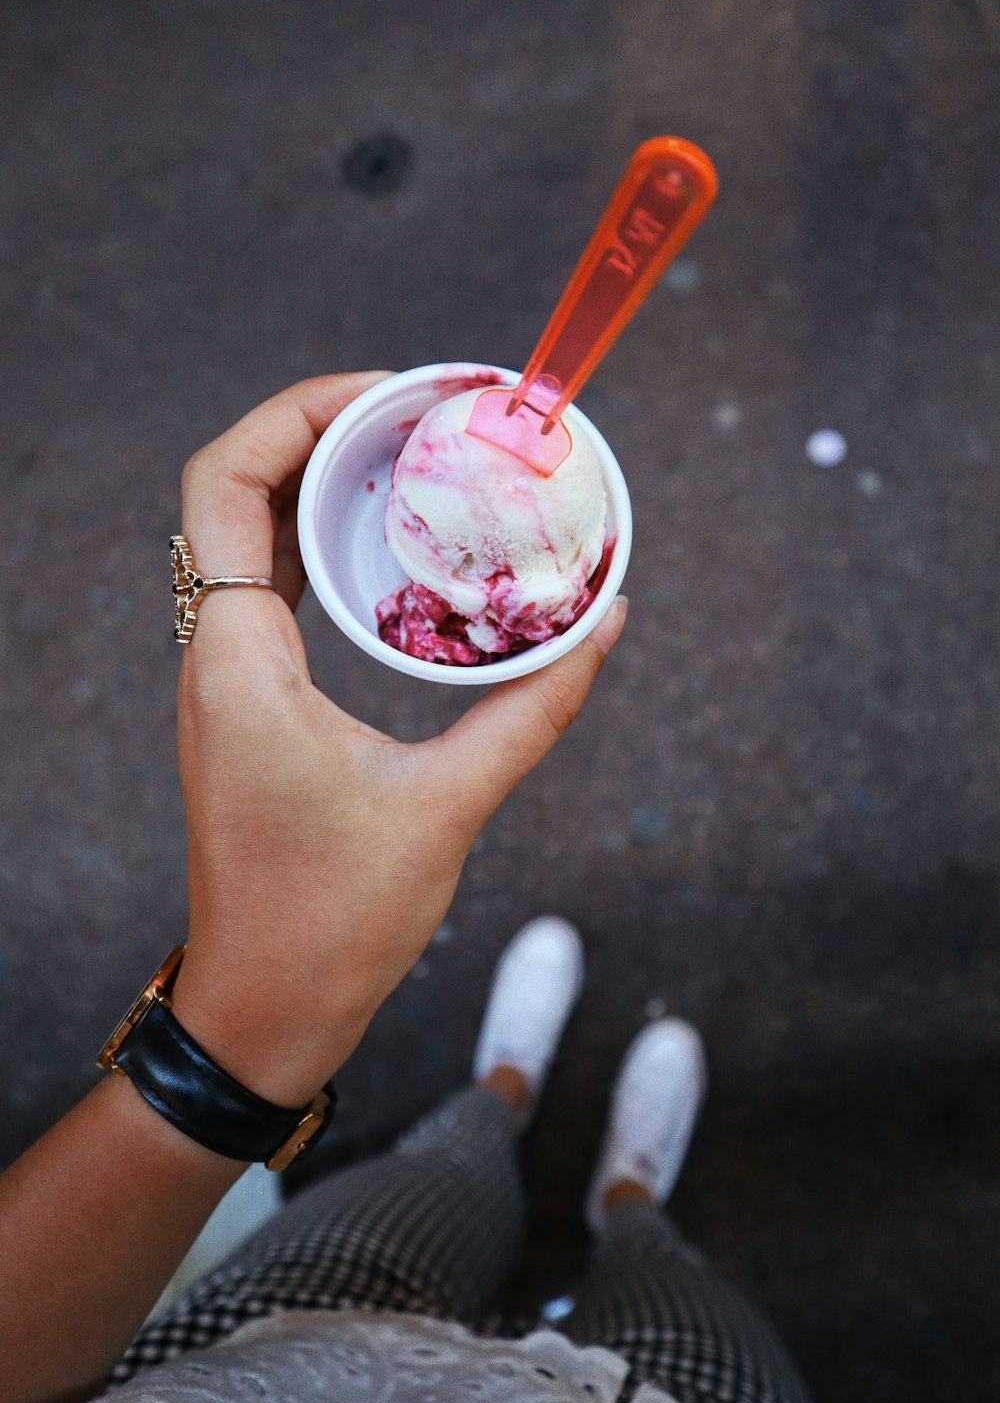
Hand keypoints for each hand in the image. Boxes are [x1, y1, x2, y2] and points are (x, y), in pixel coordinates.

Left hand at [171, 373, 626, 1106]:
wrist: (265, 1007)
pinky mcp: (249, 710)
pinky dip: (327, 553)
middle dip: (325, 434)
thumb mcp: (449, 806)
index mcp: (238, 661)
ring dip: (324, 490)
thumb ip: (534, 708)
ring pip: (252, 541)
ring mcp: (227, 684)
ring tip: (419, 462)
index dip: (296, 411)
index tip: (391, 395)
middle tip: (426, 416)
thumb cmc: (335, 920)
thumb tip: (608, 623)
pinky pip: (274, 595)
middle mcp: (216, 658)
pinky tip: (399, 553)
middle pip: (241, 493)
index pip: (225, 482)